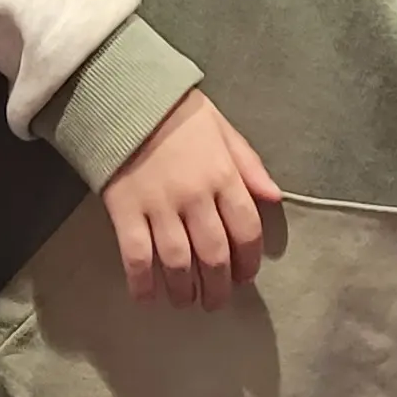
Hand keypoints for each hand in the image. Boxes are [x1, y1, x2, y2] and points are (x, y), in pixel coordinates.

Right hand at [100, 90, 281, 309]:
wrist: (121, 95)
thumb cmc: (175, 113)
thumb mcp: (222, 130)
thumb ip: (250, 165)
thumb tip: (274, 198)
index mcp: (223, 175)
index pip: (247, 230)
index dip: (249, 261)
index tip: (244, 277)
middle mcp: (195, 196)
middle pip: (215, 255)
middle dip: (219, 287)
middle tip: (216, 301)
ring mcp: (158, 205)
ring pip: (178, 263)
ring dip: (184, 291)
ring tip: (186, 302)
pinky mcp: (124, 210)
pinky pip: (136, 257)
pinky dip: (142, 283)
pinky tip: (146, 297)